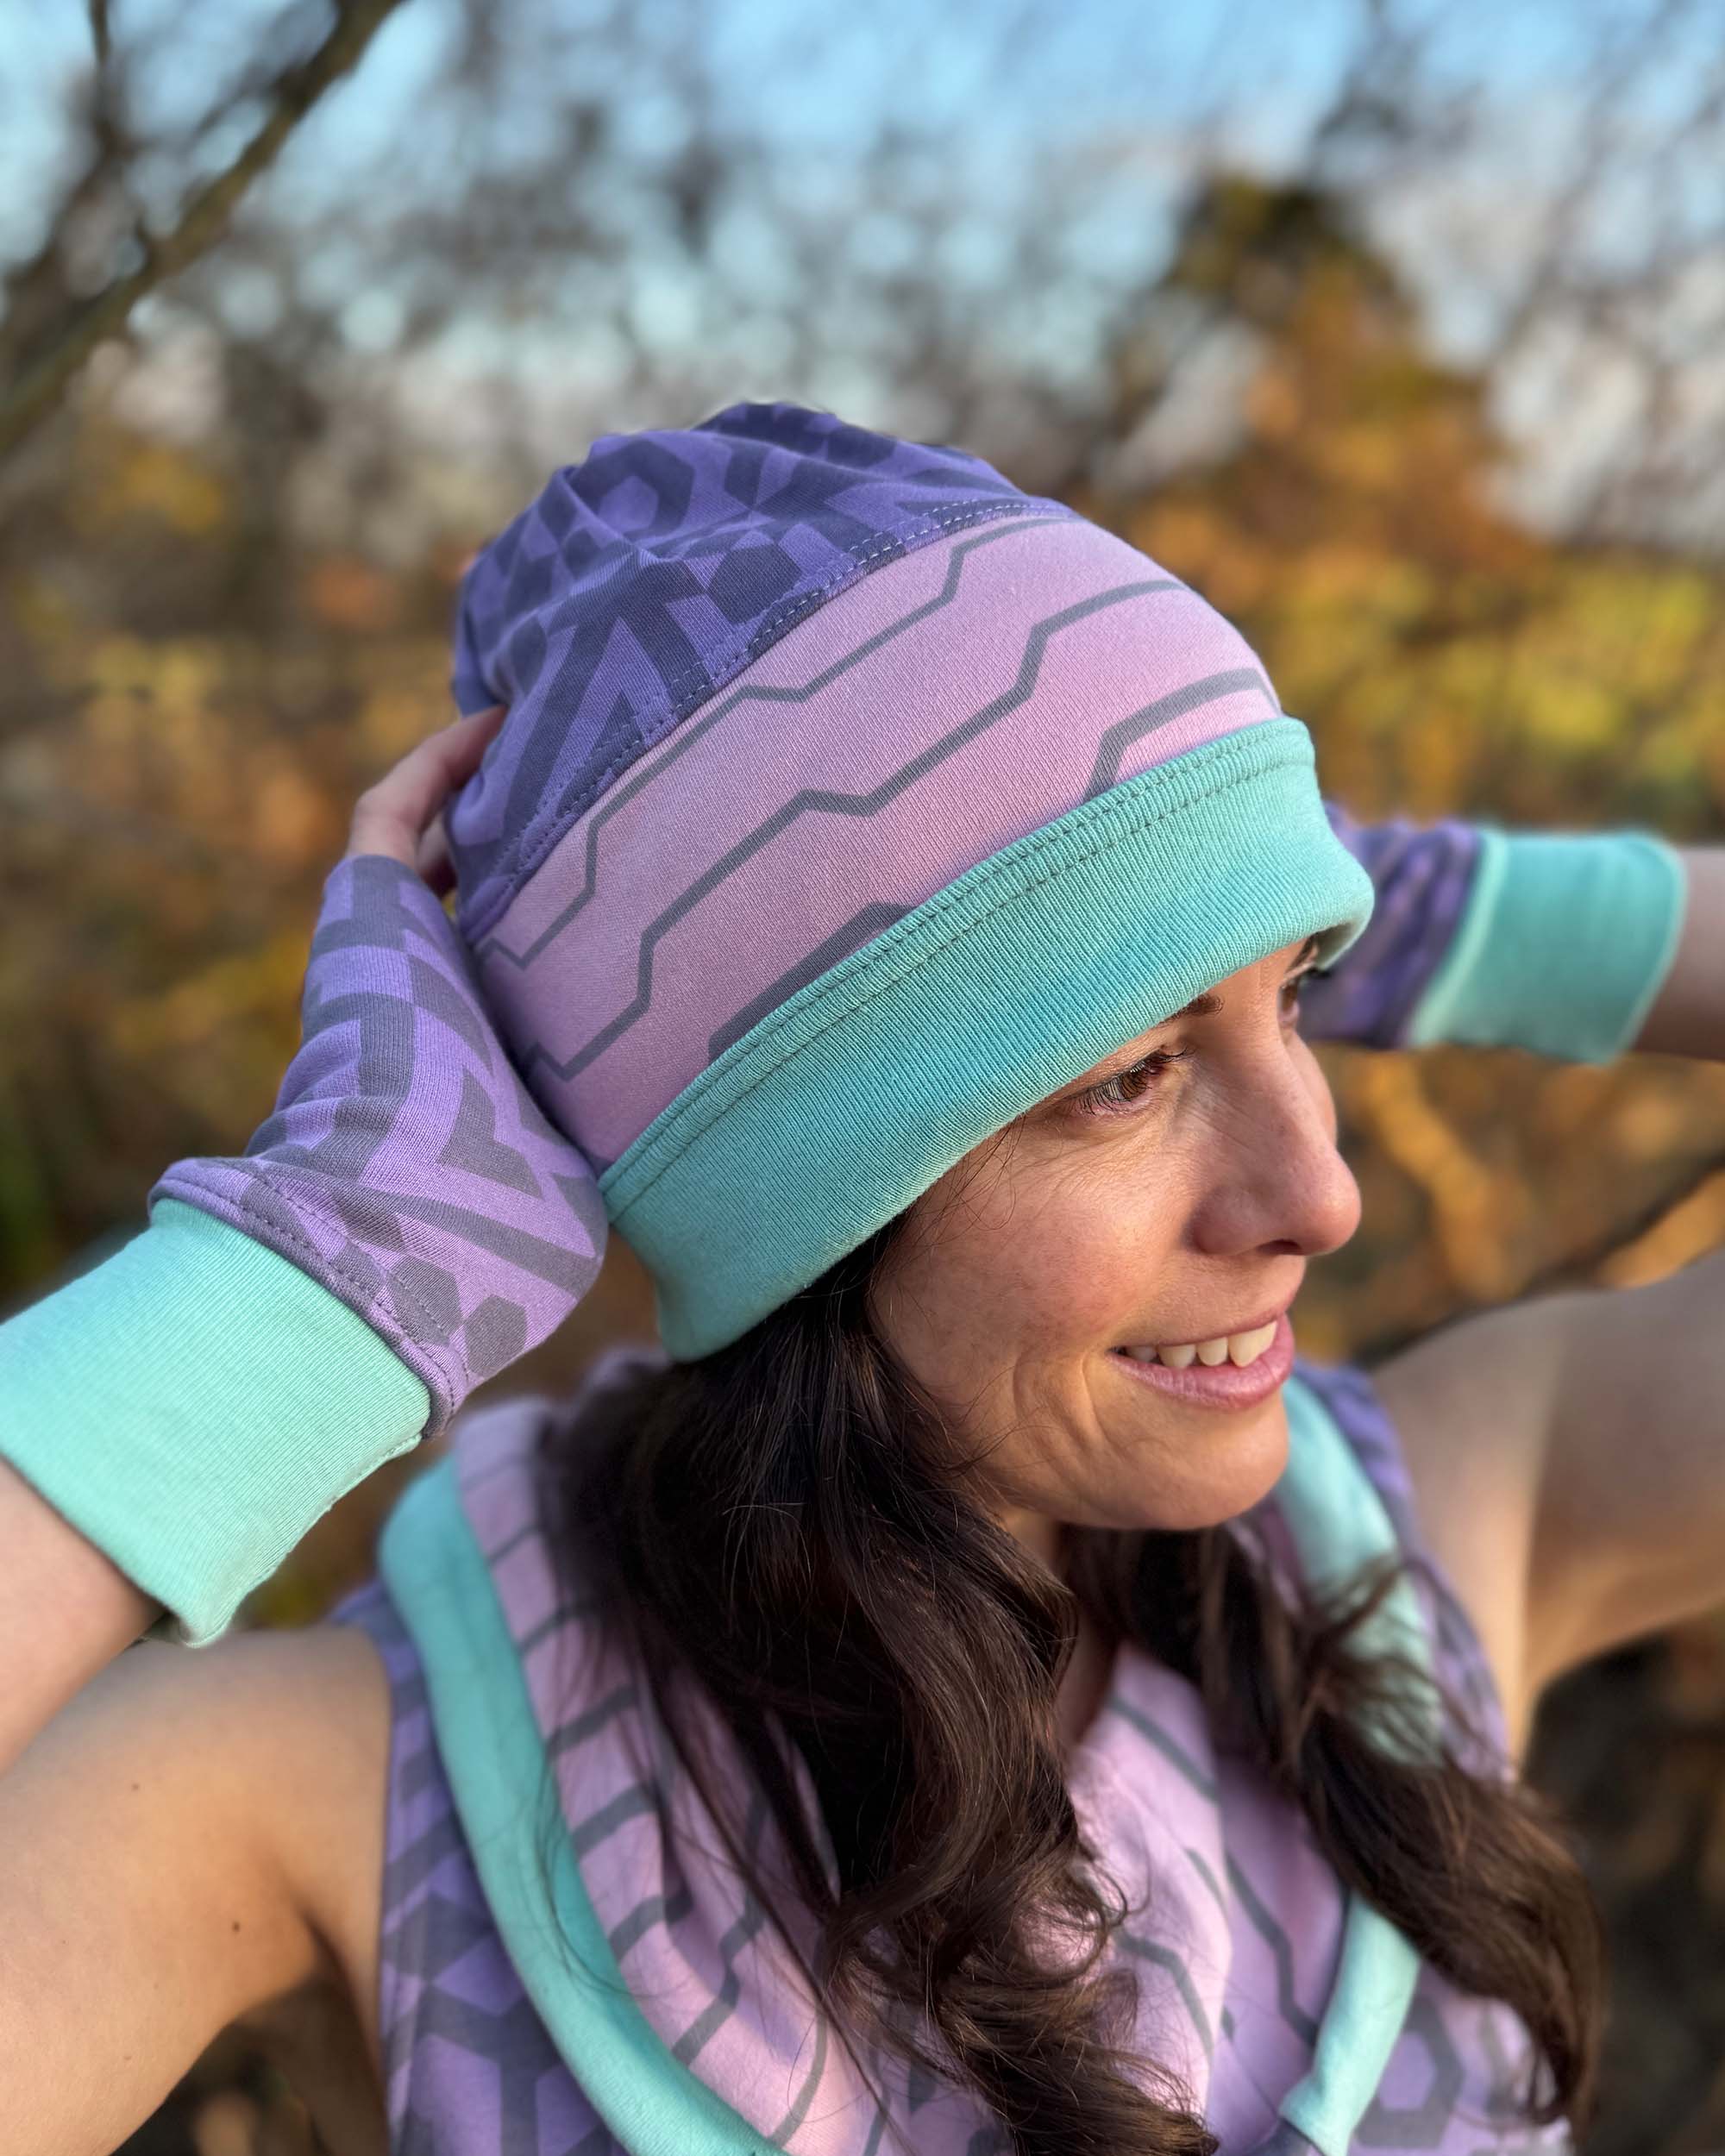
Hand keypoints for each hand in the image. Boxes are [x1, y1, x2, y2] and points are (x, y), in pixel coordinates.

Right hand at [149, 703, 608, 1442]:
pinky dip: (440, 764)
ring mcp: (391, 953)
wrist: (399, 1215)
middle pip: (490, 904)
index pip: (536, 978)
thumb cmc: (506, 1224)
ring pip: (439, 849)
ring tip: (559, 738)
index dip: (580, 935)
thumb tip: (737, 1176)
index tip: (648, 899)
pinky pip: (394, 811)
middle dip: (545, 854)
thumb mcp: (595, 1185)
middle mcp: (438, 999)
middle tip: (615, 794)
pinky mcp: (359, 912)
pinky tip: (500, 720)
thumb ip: (640, 1157)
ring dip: (491, 793)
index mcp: (490, 1058)